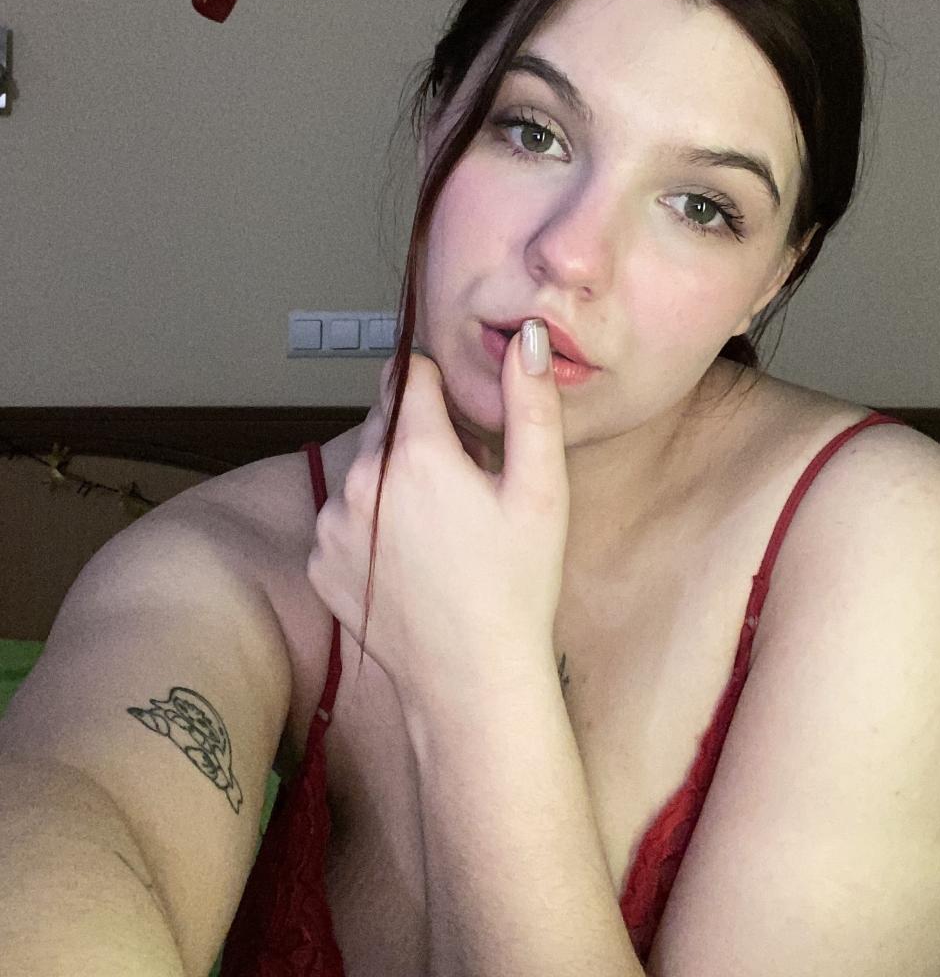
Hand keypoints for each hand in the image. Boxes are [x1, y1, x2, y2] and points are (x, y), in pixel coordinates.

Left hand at [306, 322, 568, 712]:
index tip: (461, 411)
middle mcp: (359, 480)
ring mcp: (332, 525)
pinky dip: (369, 522)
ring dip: (391, 476)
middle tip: (462, 478)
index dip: (439, 383)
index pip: (410, 373)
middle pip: (384, 420)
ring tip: (438, 524)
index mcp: (415, 452)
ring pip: (362, 469)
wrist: (471, 681)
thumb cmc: (515, 586)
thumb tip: (527, 338)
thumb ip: (530, 404)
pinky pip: (342, 517)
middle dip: (419, 431)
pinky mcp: (319, 563)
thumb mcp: (540, 490)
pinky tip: (409, 555)